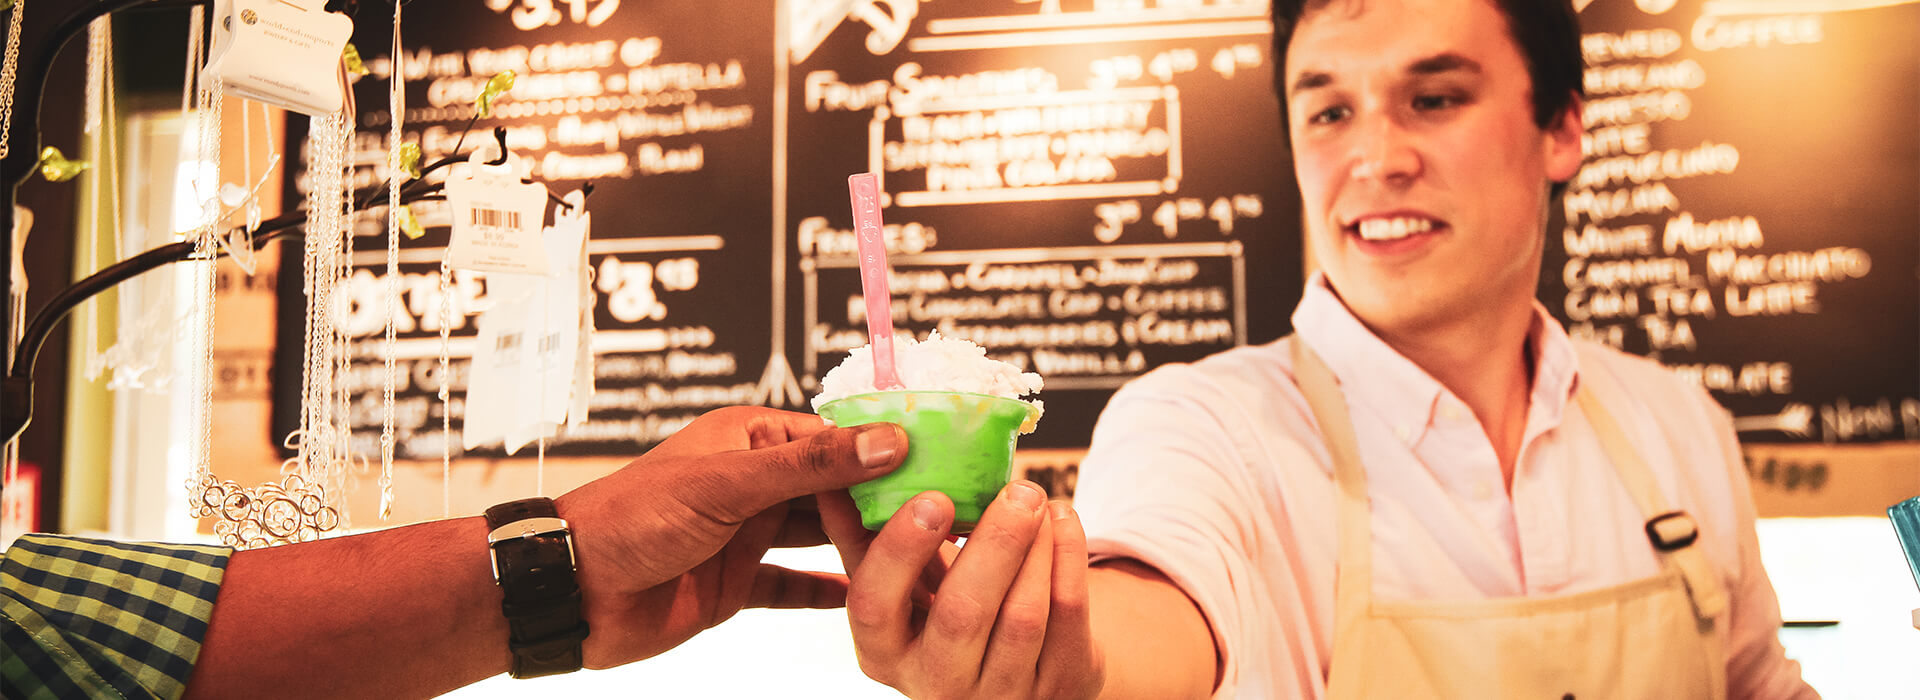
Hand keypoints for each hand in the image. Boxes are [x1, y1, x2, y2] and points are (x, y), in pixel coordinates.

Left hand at [555, 406, 906, 666]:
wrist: (573, 590)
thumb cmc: (631, 518)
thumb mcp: (728, 483)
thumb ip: (810, 466)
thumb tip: (884, 441)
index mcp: (747, 439)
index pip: (830, 437)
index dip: (882, 448)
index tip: (937, 459)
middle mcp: (751, 482)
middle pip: (832, 488)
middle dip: (881, 498)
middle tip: (943, 509)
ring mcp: (745, 534)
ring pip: (819, 536)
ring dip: (863, 544)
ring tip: (923, 550)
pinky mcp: (737, 583)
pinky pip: (793, 585)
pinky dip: (829, 590)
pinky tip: (873, 597)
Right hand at [822, 481, 1105, 699]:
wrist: (1018, 667)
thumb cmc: (943, 611)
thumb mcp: (897, 585)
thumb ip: (863, 535)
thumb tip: (829, 471)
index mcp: (883, 652)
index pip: (875, 605)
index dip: (900, 551)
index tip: (932, 498)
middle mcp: (937, 684)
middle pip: (962, 615)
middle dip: (994, 544)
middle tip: (1016, 489)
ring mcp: (1002, 691)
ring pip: (1023, 614)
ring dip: (1036, 544)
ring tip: (1036, 497)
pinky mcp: (1058, 684)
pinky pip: (1067, 614)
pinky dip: (1069, 556)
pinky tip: (1061, 519)